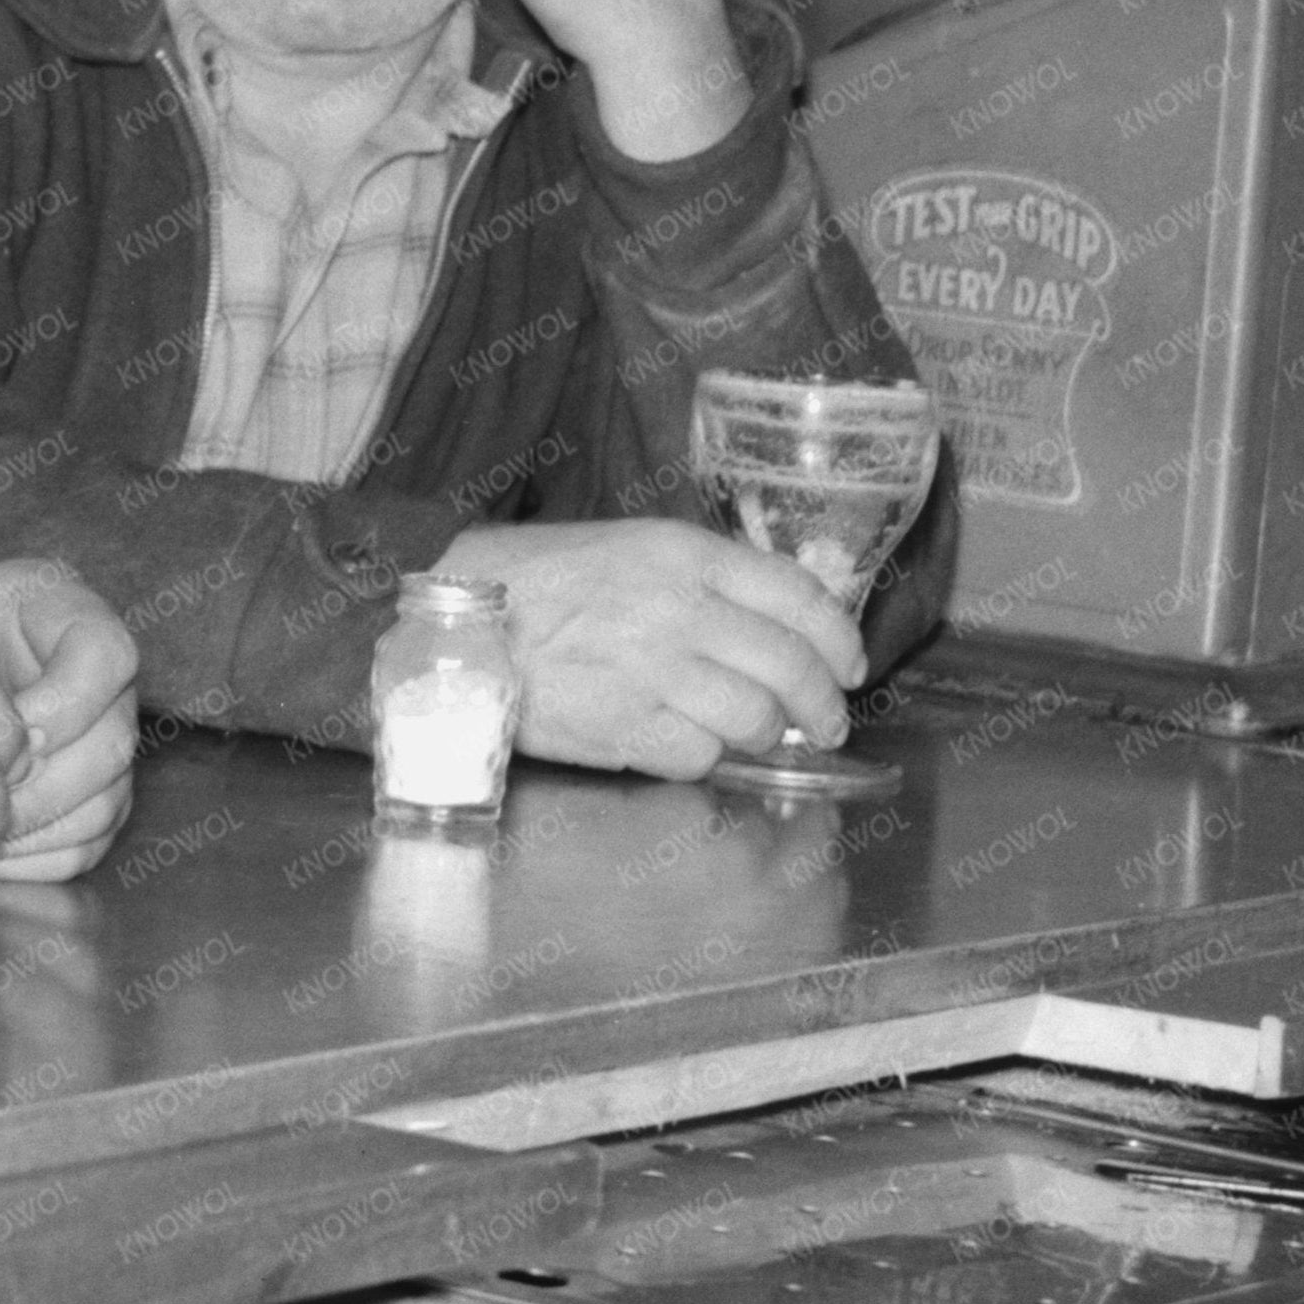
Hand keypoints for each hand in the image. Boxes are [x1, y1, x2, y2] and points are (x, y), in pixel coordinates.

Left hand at [0, 558, 140, 879]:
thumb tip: (13, 737)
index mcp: (70, 615)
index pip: (108, 657)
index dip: (65, 703)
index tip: (10, 727)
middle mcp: (107, 686)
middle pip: (113, 746)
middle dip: (38, 782)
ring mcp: (105, 749)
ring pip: (102, 805)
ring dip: (29, 826)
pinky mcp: (92, 805)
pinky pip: (83, 848)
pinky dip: (28, 859)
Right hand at [429, 515, 859, 778]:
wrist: (455, 624)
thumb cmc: (537, 580)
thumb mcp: (627, 546)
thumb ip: (704, 579)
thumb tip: (780, 628)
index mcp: (684, 555)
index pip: (801, 599)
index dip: (840, 640)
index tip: (849, 667)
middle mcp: (680, 610)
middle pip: (792, 668)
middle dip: (822, 705)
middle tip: (823, 722)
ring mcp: (654, 673)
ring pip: (756, 720)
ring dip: (765, 735)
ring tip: (751, 735)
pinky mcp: (625, 728)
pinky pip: (700, 757)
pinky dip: (705, 757)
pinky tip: (686, 742)